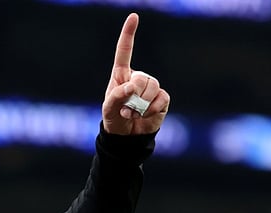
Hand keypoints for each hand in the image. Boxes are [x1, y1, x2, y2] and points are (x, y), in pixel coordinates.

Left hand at [102, 13, 170, 135]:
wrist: (127, 136)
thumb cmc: (114, 118)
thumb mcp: (109, 108)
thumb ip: (117, 96)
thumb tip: (132, 86)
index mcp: (122, 75)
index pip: (125, 51)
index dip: (128, 34)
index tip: (134, 17)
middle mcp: (138, 78)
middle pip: (141, 78)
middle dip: (133, 96)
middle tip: (125, 109)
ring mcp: (151, 87)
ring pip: (152, 87)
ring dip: (141, 105)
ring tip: (133, 114)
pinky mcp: (162, 98)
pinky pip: (161, 98)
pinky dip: (152, 109)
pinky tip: (145, 115)